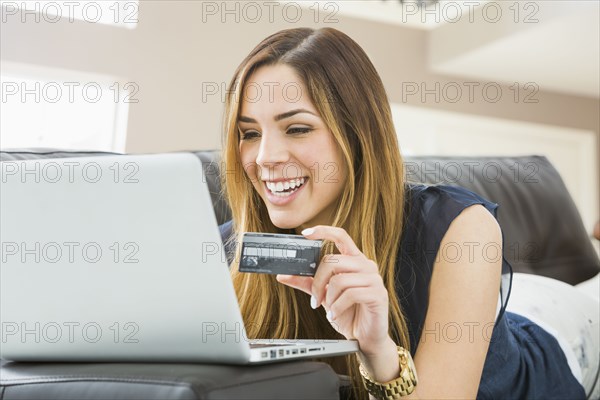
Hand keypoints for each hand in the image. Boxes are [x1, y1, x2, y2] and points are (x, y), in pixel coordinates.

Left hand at [276, 225, 390, 355]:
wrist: (365, 337)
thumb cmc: (349, 314)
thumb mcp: (324, 296)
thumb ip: (307, 283)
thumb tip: (284, 275)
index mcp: (354, 260)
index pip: (341, 236)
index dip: (323, 231)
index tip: (305, 234)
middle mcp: (366, 265)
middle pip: (333, 260)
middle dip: (318, 281)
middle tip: (315, 299)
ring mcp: (374, 279)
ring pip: (340, 279)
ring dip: (329, 298)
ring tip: (329, 310)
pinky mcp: (378, 294)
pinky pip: (350, 294)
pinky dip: (337, 307)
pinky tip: (335, 315)